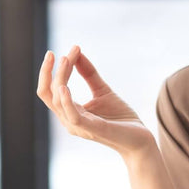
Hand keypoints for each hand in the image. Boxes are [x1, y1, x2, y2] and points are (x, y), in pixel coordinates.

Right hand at [36, 45, 155, 156]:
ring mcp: (79, 126)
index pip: (52, 89)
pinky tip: (65, 87)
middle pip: (48, 94)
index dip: (55, 69)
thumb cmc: (120, 118)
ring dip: (60, 78)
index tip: (70, 49)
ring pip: (58, 101)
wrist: (140, 139)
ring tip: (67, 59)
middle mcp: (69, 120)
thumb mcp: (103, 91)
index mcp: (70, 111)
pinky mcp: (92, 129)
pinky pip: (73, 116)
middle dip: (48, 72)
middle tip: (53, 53)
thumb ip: (89, 74)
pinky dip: (66, 101)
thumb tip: (76, 52)